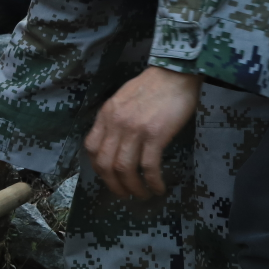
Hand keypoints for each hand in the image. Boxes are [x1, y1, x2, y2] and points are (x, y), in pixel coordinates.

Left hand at [84, 66, 201, 199]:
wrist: (176, 74)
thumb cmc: (153, 86)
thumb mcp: (123, 100)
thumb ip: (115, 119)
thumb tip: (115, 144)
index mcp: (106, 114)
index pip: (91, 147)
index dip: (98, 168)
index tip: (109, 177)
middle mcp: (116, 123)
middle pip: (106, 163)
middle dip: (113, 185)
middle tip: (124, 194)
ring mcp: (135, 130)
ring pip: (125, 169)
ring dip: (133, 187)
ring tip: (142, 195)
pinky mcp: (155, 135)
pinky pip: (149, 166)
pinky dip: (152, 181)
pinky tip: (158, 188)